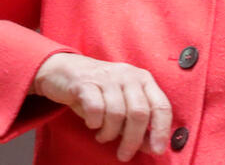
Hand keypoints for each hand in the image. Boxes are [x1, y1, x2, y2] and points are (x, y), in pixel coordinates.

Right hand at [32, 53, 171, 161]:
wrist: (62, 70)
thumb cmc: (97, 91)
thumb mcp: (121, 106)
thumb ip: (138, 125)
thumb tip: (153, 147)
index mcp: (142, 79)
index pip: (161, 106)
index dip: (162, 131)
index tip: (157, 151)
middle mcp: (127, 74)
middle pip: (139, 113)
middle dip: (132, 140)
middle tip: (123, 154)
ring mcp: (106, 76)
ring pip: (116, 113)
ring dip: (109, 132)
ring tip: (103, 136)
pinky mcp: (85, 81)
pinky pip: (95, 109)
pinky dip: (94, 122)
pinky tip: (92, 124)